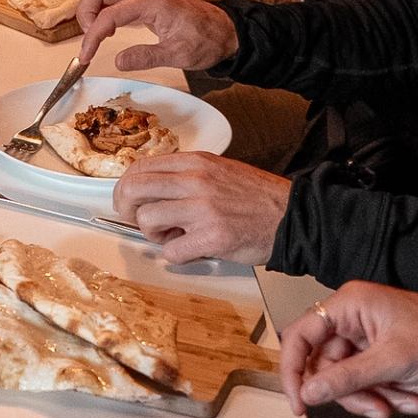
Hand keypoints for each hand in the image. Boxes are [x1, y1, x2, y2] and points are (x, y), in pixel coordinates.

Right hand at [75, 0, 235, 72]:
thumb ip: (146, 57)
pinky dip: (103, 11)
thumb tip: (117, 61)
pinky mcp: (145, 1)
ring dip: (93, 9)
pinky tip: (108, 31)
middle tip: (90, 38)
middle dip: (86, 10)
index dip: (92, 36)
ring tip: (97, 36)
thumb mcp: (179, 55)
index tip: (86, 56)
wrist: (226, 32)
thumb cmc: (207, 40)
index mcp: (153, 3)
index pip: (109, 14)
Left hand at [112, 152, 289, 267]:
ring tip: (175, 235)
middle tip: (137, 220)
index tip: (127, 200)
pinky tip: (192, 248)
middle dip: (127, 209)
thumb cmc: (257, 198)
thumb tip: (152, 190)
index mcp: (196, 162)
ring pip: (146, 221)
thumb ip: (186, 176)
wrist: (292, 216)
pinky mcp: (211, 237)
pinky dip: (176, 254)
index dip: (126, 187)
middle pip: (134, 190)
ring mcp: (202, 208)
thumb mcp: (219, 170)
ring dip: (154, 235)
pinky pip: (170, 251)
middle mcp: (195, 180)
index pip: (140, 167)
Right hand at [281, 283, 417, 417]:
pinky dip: (388, 394)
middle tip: (377, 409)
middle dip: (354, 393)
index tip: (300, 404)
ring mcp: (366, 336)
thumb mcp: (392, 361)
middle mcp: (353, 317)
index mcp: (349, 304)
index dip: (293, 371)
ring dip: (376, 397)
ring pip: (348, 378)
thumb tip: (309, 393)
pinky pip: (368, 380)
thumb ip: (346, 378)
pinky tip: (414, 396)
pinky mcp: (380, 352)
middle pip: (326, 366)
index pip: (300, 336)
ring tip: (408, 402)